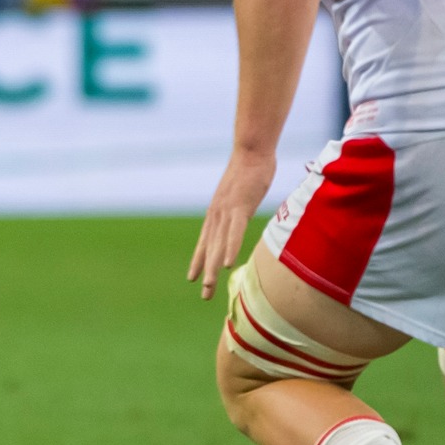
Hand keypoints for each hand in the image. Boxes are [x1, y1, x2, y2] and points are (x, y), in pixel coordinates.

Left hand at [187, 148, 277, 299]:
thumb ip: (237, 209)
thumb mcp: (239, 194)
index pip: (204, 241)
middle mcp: (217, 214)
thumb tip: (239, 216)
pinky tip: (228, 264)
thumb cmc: (249, 170)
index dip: (198, 260)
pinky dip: (230, 248)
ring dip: (214, 266)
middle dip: (206, 271)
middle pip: (209, 248)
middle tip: (204, 294)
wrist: (251, 150)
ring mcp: (227, 211)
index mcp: (217, 212)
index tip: (192, 278)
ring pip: (218, 244)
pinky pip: (235, 231)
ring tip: (209, 286)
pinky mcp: (240, 206)